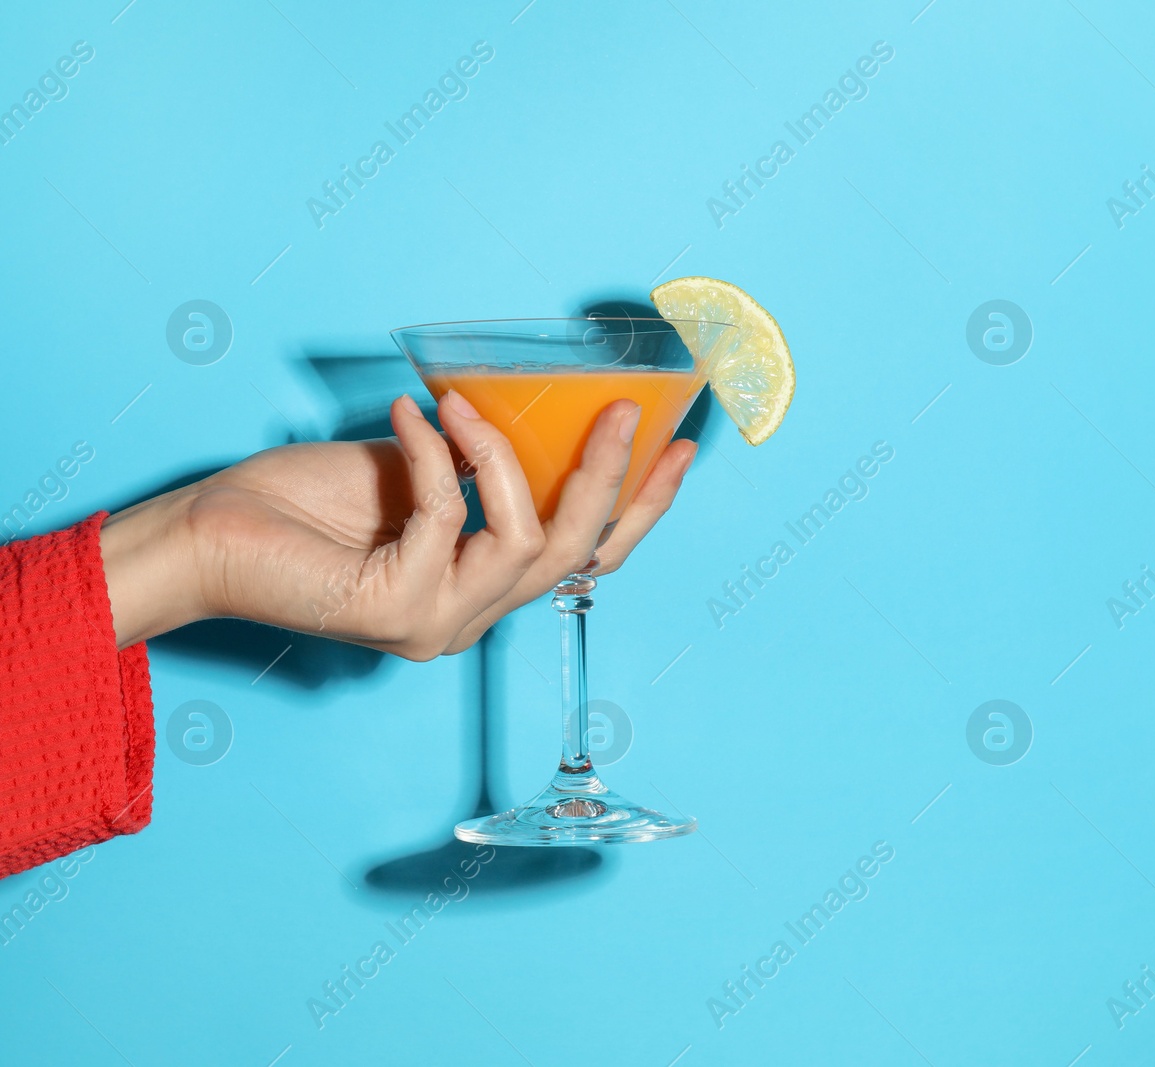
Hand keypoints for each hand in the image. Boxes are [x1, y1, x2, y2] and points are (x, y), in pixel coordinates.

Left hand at [100, 391, 698, 656]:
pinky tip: (409, 415)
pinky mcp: (397, 613)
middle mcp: (471, 618)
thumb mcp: (420, 473)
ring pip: (525, 540)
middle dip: (611, 474)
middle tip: (622, 408)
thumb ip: (479, 468)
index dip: (643, 506)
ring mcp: (439, 625)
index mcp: (483, 589)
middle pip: (578, 552)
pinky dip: (436, 454)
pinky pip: (448, 515)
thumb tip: (532, 418)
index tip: (680, 446)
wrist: (210, 535)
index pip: (588, 558)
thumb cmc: (304, 504)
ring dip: (507, 456)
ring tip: (468, 403)